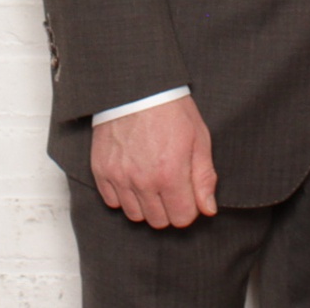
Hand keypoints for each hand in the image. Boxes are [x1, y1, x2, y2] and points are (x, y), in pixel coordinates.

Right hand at [90, 95, 218, 227]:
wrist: (137, 88)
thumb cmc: (171, 109)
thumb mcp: (199, 139)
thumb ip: (204, 178)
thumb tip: (208, 209)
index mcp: (170, 174)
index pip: (182, 218)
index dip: (189, 208)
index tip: (188, 194)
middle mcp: (143, 181)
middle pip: (159, 221)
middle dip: (169, 208)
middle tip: (171, 186)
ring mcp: (119, 177)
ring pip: (135, 215)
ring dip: (146, 204)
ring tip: (151, 182)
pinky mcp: (102, 170)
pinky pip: (112, 201)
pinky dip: (123, 195)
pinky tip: (133, 178)